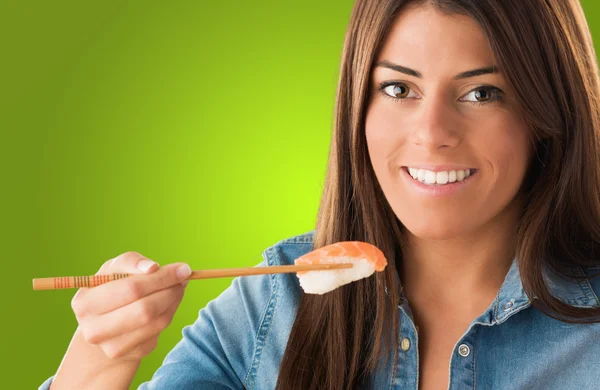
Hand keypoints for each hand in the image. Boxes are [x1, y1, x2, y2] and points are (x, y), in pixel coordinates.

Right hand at [70, 251, 191, 361]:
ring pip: (155, 321)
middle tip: (184, 278)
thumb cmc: (113, 287)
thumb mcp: (116, 268)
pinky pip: (159, 331)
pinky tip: (169, 302)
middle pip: (144, 309)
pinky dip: (170, 313)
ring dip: (173, 301)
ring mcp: (111, 346)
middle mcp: (94, 329)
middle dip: (170, 290)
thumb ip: (132, 262)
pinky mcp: (130, 354)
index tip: (182, 268)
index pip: (130, 289)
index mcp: (85, 303)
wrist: (106, 322)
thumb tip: (153, 268)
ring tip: (178, 287)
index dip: (161, 278)